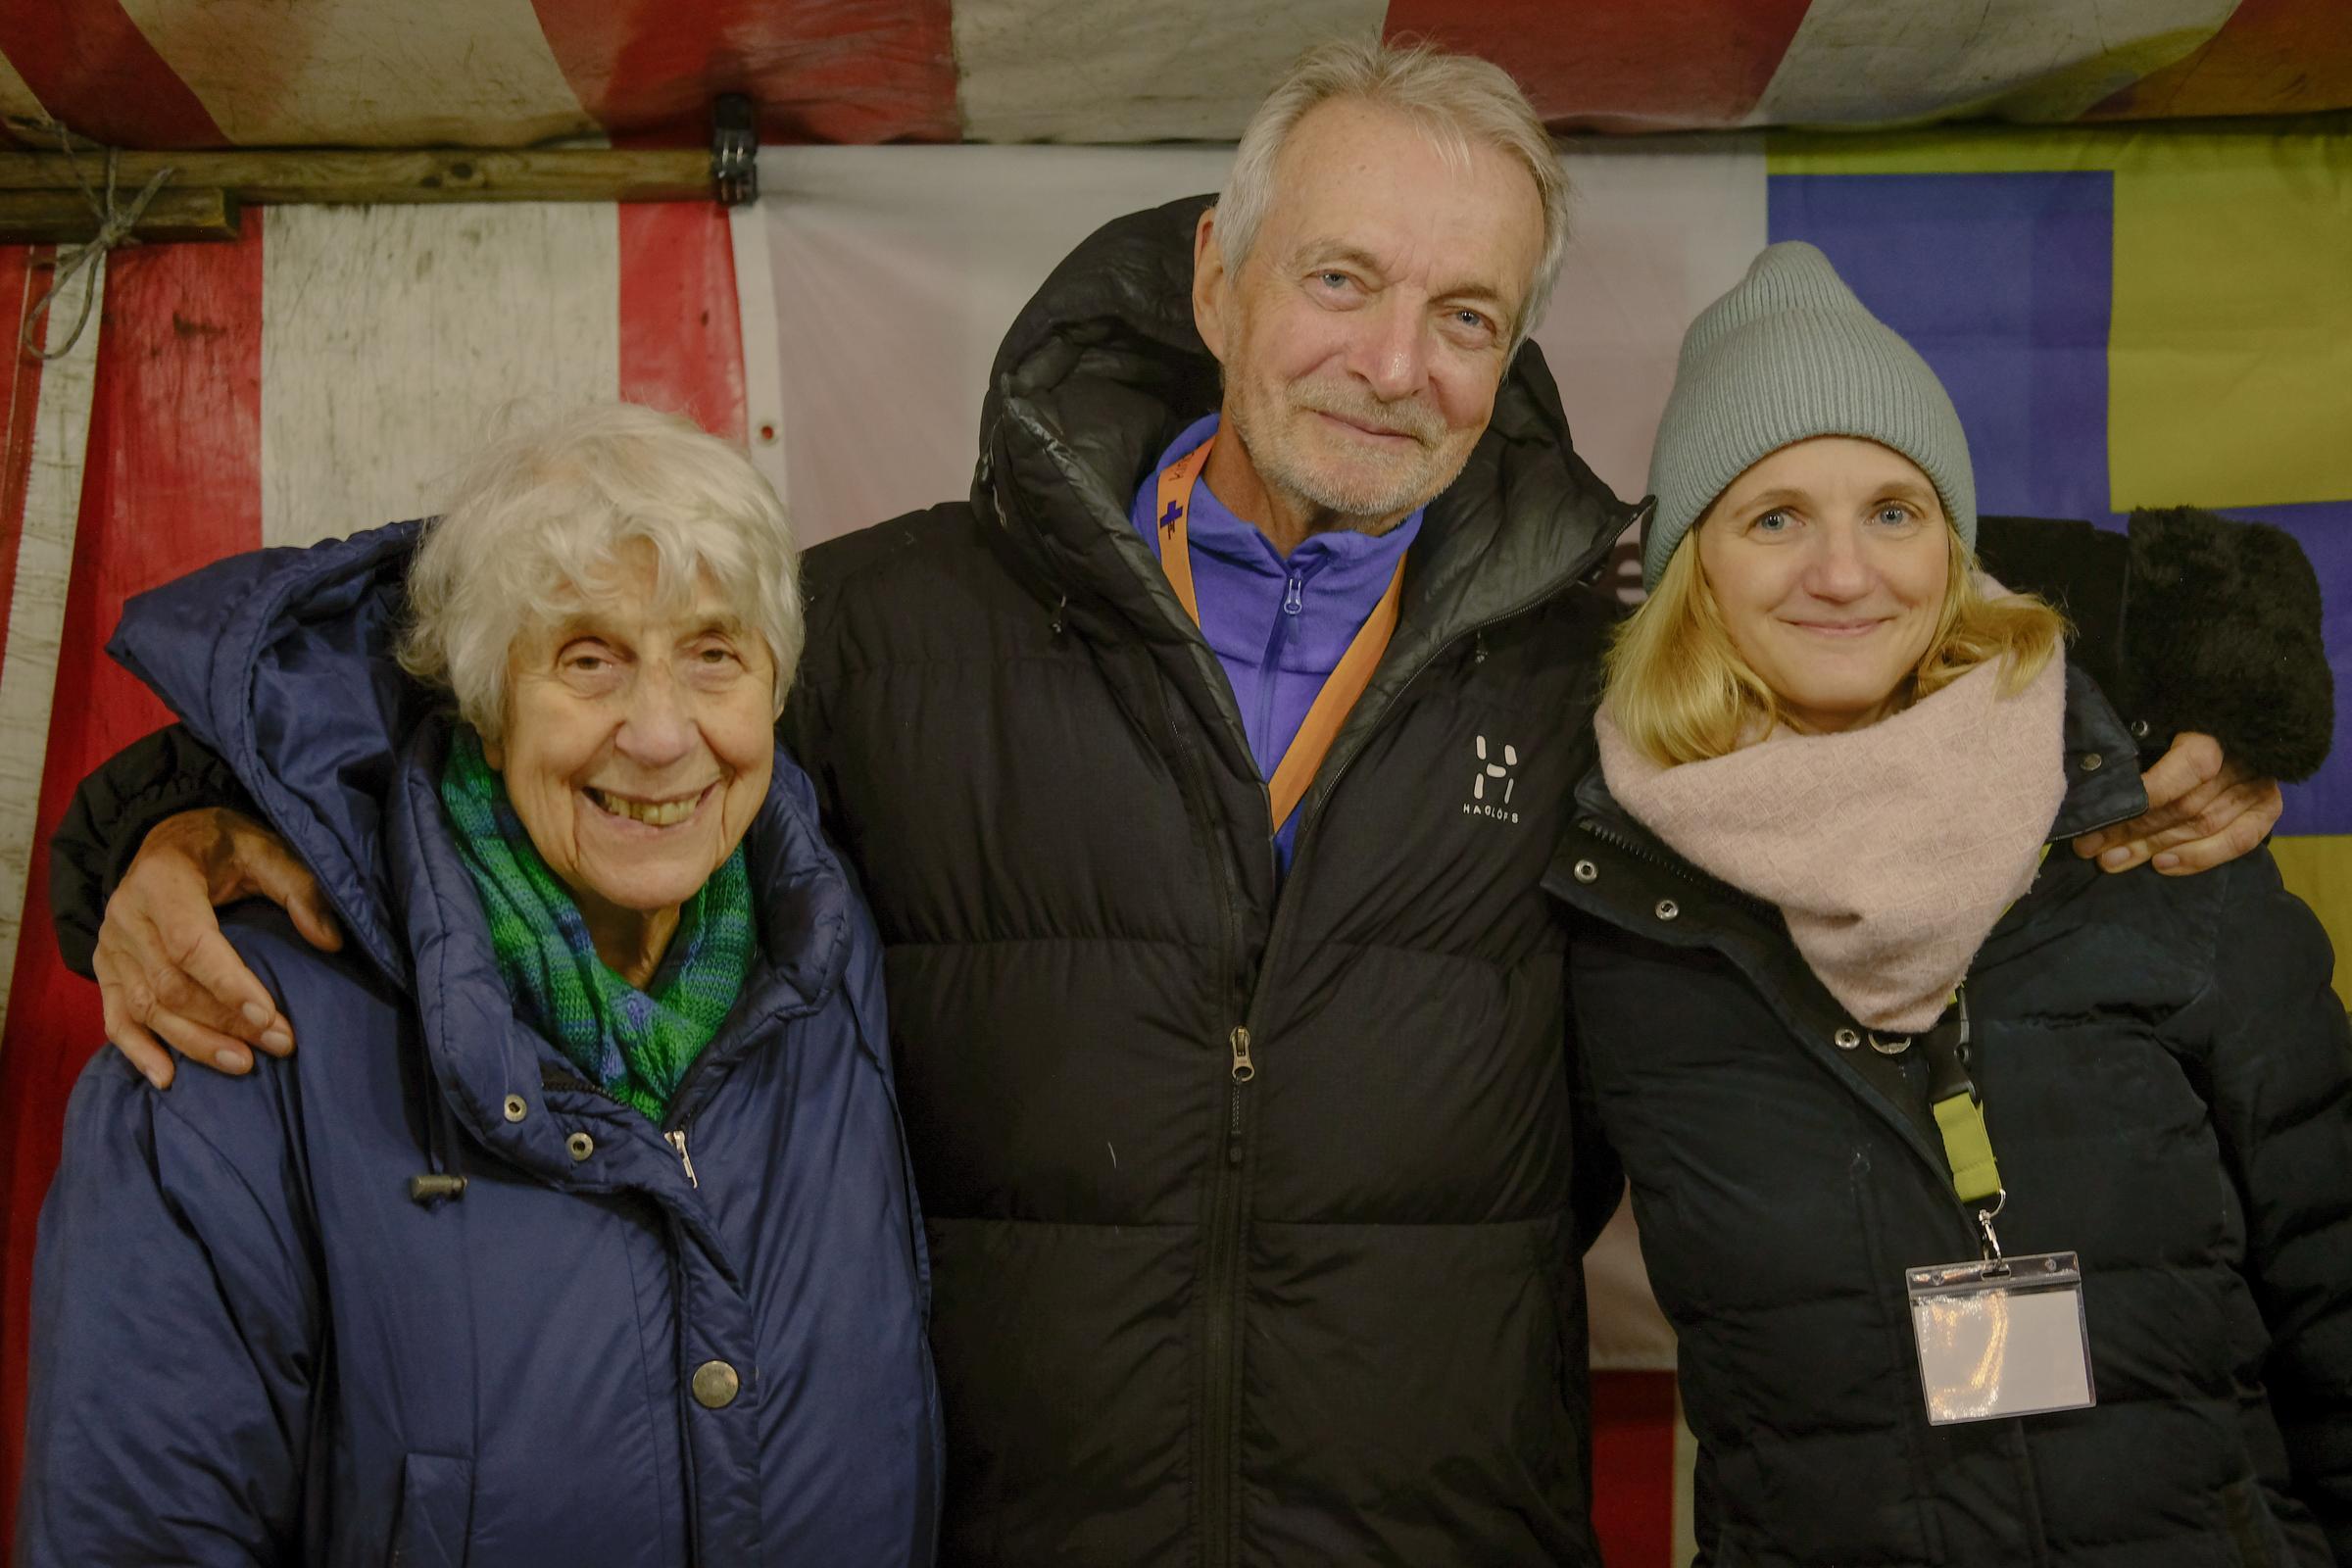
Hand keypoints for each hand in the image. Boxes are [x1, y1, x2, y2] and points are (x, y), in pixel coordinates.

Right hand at [93, 807, 340, 1088]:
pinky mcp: (106, 970)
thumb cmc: (223, 846)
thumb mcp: (265, 848)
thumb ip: (299, 888)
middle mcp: (126, 916)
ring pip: (147, 1007)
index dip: (228, 984)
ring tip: (242, 1064)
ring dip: (194, 1042)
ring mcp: (110, 947)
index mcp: (162, 881)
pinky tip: (167, 1078)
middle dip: (225, 1020)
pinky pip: (115, 1017)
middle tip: (278, 1044)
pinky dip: (138, 1051)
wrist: (167, 839)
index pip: (191, 943)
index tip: (269, 1016)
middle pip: (171, 983)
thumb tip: (330, 941)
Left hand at [2071, 732, 2282, 876]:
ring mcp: (2259, 783)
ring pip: (2204, 825)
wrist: (2231, 718)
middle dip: (2133, 829)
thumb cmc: (2174, 721)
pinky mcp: (2268, 806)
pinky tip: (2162, 866)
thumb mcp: (2152, 716)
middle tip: (2091, 848)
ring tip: (2112, 861)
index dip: (2145, 794)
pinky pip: (2239, 840)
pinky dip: (2200, 858)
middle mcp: (2243, 756)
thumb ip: (2131, 739)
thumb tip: (2092, 773)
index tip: (2097, 814)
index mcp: (2216, 725)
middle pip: (2187, 803)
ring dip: (2154, 848)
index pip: (2191, 765)